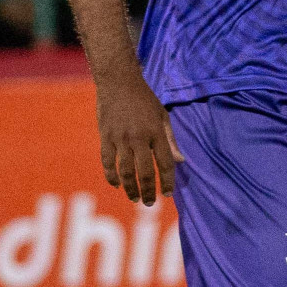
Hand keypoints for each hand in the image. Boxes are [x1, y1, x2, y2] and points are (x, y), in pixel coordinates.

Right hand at [95, 70, 183, 205]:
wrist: (119, 82)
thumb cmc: (145, 100)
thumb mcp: (163, 116)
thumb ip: (171, 140)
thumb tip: (181, 161)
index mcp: (156, 132)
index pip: (164, 163)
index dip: (167, 181)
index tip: (168, 195)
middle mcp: (138, 138)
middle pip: (144, 172)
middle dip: (148, 191)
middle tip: (150, 203)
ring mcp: (120, 138)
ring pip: (125, 171)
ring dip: (130, 188)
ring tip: (135, 198)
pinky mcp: (105, 137)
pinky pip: (107, 162)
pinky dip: (111, 176)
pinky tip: (116, 185)